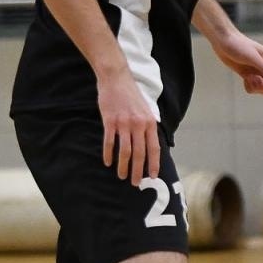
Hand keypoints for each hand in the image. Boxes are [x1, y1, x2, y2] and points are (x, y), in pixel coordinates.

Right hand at [98, 68, 160, 184]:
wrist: (116, 79)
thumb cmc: (131, 95)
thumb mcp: (146, 109)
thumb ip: (148, 126)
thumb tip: (151, 142)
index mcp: (149, 123)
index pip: (154, 148)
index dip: (154, 164)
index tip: (153, 177)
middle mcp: (138, 125)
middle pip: (140, 153)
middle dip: (138, 170)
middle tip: (136, 183)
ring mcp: (123, 123)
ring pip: (125, 151)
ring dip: (124, 166)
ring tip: (122, 176)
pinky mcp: (109, 121)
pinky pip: (109, 142)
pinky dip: (108, 154)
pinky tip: (108, 162)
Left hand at [212, 32, 262, 94]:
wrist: (222, 40)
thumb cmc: (237, 45)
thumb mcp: (252, 57)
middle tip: (255, 80)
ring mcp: (259, 73)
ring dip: (258, 89)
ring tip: (248, 78)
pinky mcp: (249, 76)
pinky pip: (255, 89)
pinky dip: (250, 88)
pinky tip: (244, 79)